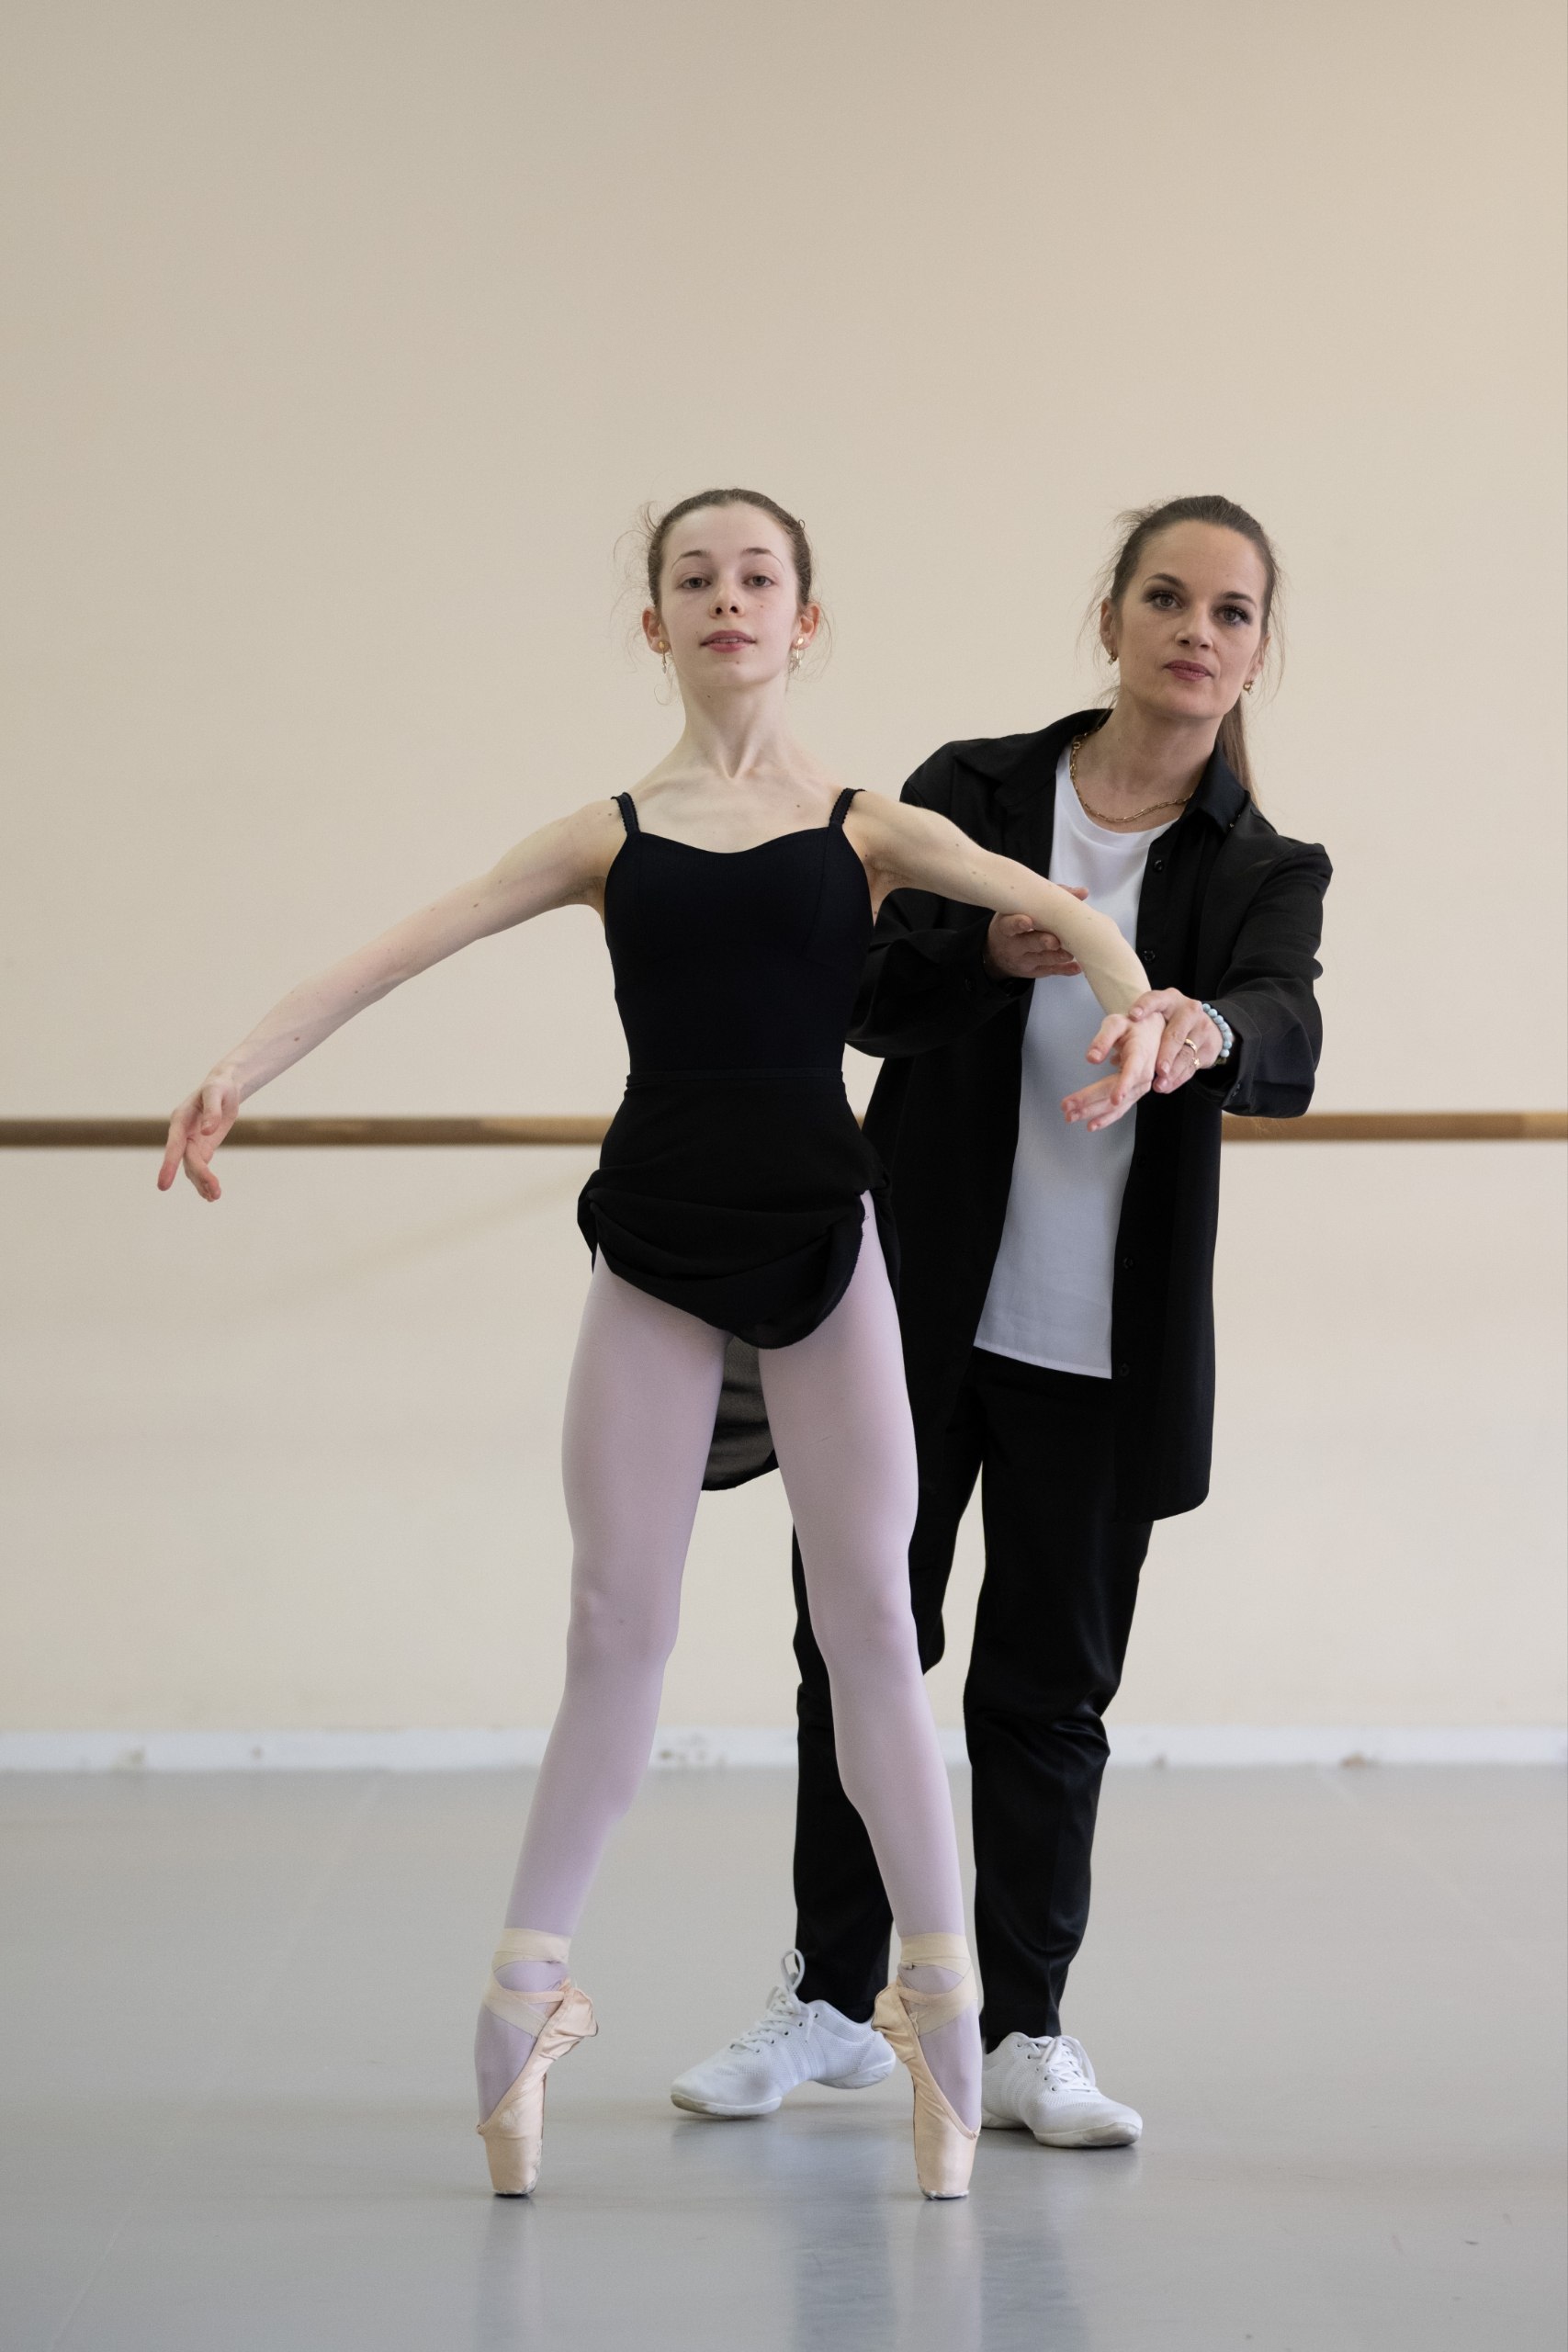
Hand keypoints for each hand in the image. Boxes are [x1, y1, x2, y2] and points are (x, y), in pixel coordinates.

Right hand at [158, 1073, 240, 1200]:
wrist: (224, 1088)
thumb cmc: (218, 1087)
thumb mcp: (216, 1093)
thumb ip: (212, 1112)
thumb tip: (207, 1132)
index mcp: (180, 1119)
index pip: (174, 1145)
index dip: (169, 1165)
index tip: (164, 1185)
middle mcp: (182, 1134)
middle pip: (187, 1160)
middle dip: (200, 1177)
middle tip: (214, 1194)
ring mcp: (191, 1142)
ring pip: (192, 1168)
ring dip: (202, 1183)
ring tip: (214, 1197)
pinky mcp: (203, 1148)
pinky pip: (201, 1168)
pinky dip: (205, 1181)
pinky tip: (211, 1195)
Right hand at [983, 889, 1087, 979]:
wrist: (997, 954)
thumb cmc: (1014, 924)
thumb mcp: (1021, 910)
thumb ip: (1048, 899)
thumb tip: (1081, 892)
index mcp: (1007, 927)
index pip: (1009, 925)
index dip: (1017, 924)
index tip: (1027, 921)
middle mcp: (1014, 946)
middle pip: (1028, 944)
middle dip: (1042, 942)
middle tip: (1054, 941)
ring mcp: (1025, 960)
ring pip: (1041, 959)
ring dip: (1056, 956)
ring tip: (1069, 953)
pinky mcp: (1035, 971)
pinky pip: (1050, 971)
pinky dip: (1064, 970)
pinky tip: (1075, 968)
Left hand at [1060, 1007, 1161, 1131]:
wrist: (1152, 1031)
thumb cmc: (1133, 1025)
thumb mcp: (1116, 1023)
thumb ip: (1103, 1039)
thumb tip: (1091, 1058)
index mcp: (1140, 1055)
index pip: (1132, 1072)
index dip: (1123, 1086)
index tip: (1114, 1099)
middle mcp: (1143, 1074)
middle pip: (1116, 1092)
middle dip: (1090, 1102)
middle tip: (1067, 1108)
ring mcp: (1140, 1087)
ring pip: (1116, 1105)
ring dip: (1092, 1112)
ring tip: (1071, 1116)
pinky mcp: (1134, 1093)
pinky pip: (1120, 1110)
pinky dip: (1105, 1118)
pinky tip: (1091, 1125)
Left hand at [1130, 988, 1222, 1093]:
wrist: (1202, 1025)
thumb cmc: (1167, 1021)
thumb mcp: (1154, 1016)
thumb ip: (1133, 1031)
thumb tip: (1108, 1058)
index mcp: (1169, 999)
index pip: (1156, 999)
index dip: (1145, 1007)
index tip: (1132, 1016)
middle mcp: (1187, 1011)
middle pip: (1175, 1034)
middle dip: (1166, 1053)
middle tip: (1157, 1069)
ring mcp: (1201, 1029)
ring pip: (1185, 1053)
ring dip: (1172, 1071)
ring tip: (1158, 1085)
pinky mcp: (1208, 1047)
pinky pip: (1191, 1065)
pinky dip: (1178, 1078)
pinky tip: (1166, 1086)